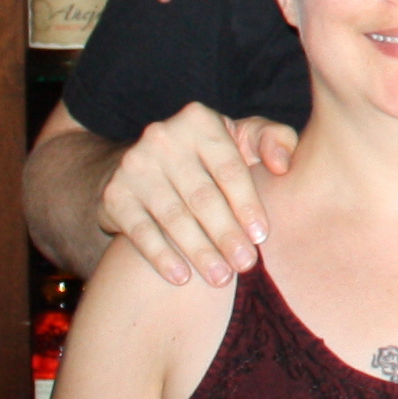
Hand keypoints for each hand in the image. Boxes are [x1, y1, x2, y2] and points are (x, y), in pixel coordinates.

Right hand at [98, 105, 297, 282]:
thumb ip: (274, 140)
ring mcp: (134, 166)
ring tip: (221, 278)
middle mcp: (162, 138)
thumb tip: (283, 165)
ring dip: (199, 251)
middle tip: (245, 264)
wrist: (143, 166)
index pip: (228, 168)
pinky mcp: (114, 195)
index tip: (261, 236)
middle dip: (226, 235)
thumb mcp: (242, 138)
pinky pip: (141, 231)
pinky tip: (181, 277)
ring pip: (173, 217)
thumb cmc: (210, 156)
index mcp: (199, 120)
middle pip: (202, 196)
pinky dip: (161, 257)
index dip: (247, 204)